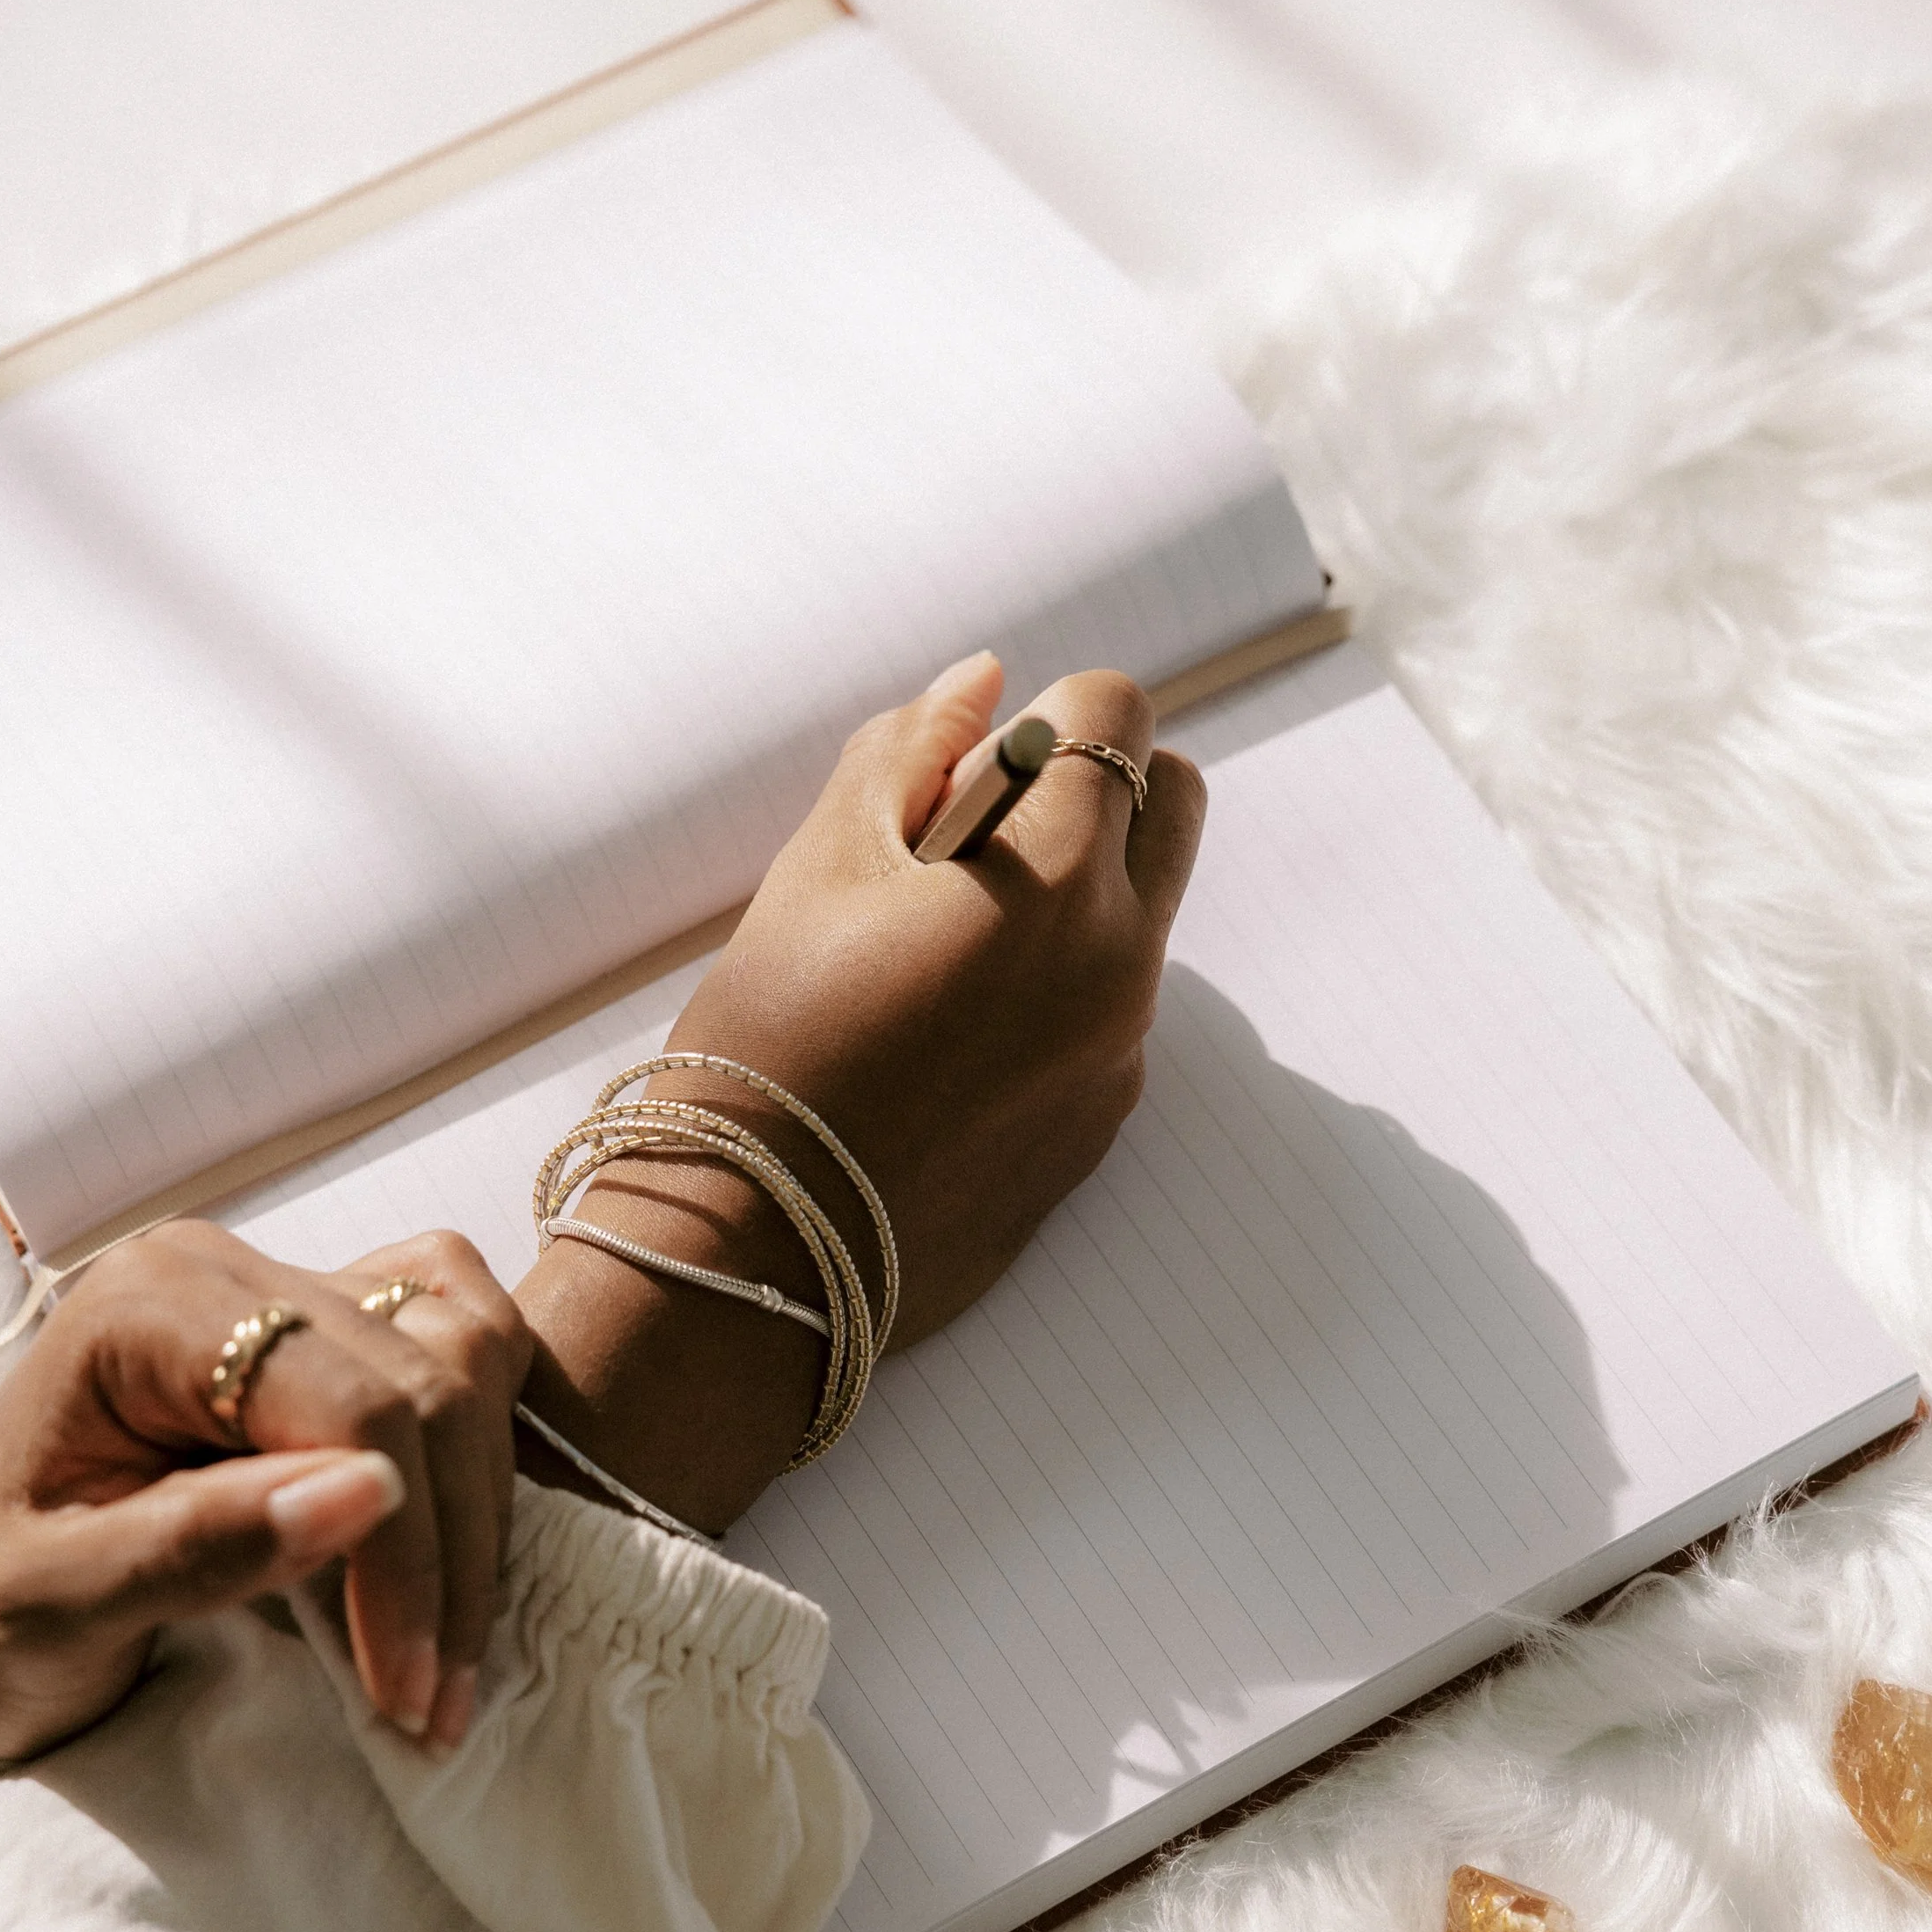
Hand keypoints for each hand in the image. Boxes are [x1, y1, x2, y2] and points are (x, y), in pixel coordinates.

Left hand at [0, 1220, 527, 1761]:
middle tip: (433, 1706)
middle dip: (451, 1557)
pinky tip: (461, 1548)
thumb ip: (192, 1547)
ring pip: (471, 1357)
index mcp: (152, 1306)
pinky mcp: (340, 1326)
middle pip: (428, 1380)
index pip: (350, 1400)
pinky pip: (470, 1347)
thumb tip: (367, 1493)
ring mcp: (293, 1288)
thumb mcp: (54, 1604)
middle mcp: (232, 1270)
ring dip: (483, 1514)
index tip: (404, 1687)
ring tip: (445, 1656)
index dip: (404, 1549)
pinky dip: (492, 1445)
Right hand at [518, 651, 1205, 1530]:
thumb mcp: (820, 869)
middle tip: (975, 836)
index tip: (968, 770)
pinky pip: (1114, 1011)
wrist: (760, 1249)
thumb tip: (984, 682)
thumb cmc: (770, 1047)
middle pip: (1172, 803)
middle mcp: (1119, 966)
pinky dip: (1061, 987)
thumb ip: (911, 753)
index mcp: (1057, 884)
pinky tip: (950, 1038)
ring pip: (1143, 914)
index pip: (1116, 715)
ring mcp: (1120, 1054)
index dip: (1039, 717)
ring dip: (1074, 891)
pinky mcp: (1101, 1124)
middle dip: (1094, 785)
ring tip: (944, 950)